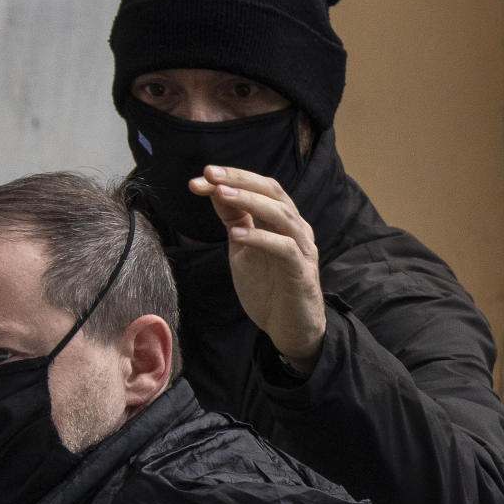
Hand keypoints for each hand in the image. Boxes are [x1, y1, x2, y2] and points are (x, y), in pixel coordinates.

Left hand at [189, 165, 325, 373]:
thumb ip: (234, 221)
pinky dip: (261, 238)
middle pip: (272, 191)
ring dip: (250, 201)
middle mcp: (295, 227)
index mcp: (280, 220)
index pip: (259, 187)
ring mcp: (302, 248)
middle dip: (240, 180)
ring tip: (222, 195)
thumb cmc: (268, 288)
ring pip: (280, 214)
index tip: (202, 176)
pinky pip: (285, 247)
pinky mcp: (302, 271)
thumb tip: (214, 190)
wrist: (289, 329)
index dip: (232, 178)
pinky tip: (237, 234)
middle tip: (211, 175)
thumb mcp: (243, 250)